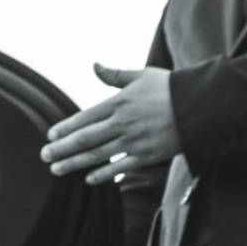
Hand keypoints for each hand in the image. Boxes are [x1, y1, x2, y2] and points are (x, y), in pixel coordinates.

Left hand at [41, 63, 180, 185]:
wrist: (202, 105)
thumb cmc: (171, 88)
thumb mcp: (142, 76)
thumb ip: (115, 75)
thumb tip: (94, 65)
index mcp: (120, 103)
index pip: (85, 117)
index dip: (65, 128)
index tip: (50, 135)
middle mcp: (123, 124)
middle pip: (85, 139)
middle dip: (62, 148)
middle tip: (44, 155)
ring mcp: (134, 142)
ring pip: (97, 155)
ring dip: (74, 164)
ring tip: (56, 169)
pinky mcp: (146, 156)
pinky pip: (119, 167)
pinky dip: (103, 174)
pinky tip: (88, 179)